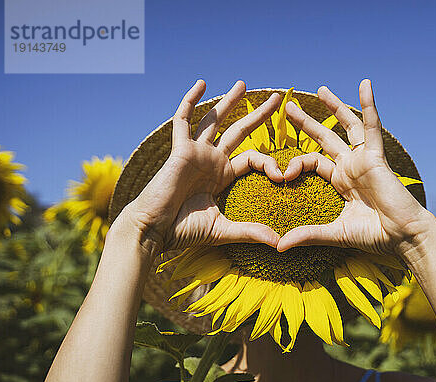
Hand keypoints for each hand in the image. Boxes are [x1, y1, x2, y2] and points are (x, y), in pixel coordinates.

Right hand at [122, 80, 283, 254]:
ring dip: (228, 102)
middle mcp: (211, 160)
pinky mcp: (179, 149)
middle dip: (257, 115)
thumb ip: (250, 232)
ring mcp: (195, 152)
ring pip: (214, 120)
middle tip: (275, 98)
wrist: (153, 230)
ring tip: (243, 83)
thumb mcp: (222, 230)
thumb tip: (279, 243)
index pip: (252, 158)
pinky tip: (201, 84)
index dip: (270, 162)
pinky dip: (190, 102)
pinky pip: (183, 120)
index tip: (282, 175)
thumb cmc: (183, 231)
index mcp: (223, 176)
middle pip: (239, 131)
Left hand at [277, 79, 433, 255]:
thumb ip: (307, 235)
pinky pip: (372, 126)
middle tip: (288, 107)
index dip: (296, 162)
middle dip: (306, 123)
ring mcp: (363, 159)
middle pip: (325, 137)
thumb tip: (278, 247)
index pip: (313, 160)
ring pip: (347, 126)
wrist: (402, 237)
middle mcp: (350, 166)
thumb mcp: (334, 234)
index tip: (282, 174)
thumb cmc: (374, 235)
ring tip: (320, 89)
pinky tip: (364, 85)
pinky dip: (369, 105)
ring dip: (335, 107)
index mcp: (340, 181)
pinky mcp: (377, 156)